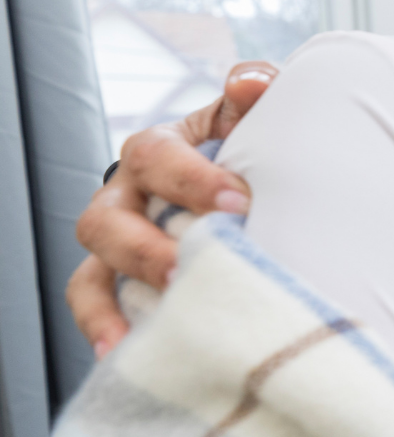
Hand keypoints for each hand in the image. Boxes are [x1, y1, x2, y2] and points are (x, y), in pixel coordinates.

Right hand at [68, 62, 277, 355]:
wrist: (249, 193)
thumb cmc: (248, 149)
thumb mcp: (252, 115)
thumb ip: (256, 88)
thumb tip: (249, 83)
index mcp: (158, 151)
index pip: (156, 156)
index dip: (190, 178)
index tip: (237, 202)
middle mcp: (127, 198)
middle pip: (108, 220)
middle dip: (148, 246)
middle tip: (193, 264)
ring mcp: (118, 246)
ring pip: (94, 269)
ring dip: (122, 296)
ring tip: (164, 315)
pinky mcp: (121, 286)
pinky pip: (97, 308)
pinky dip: (107, 329)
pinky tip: (129, 352)